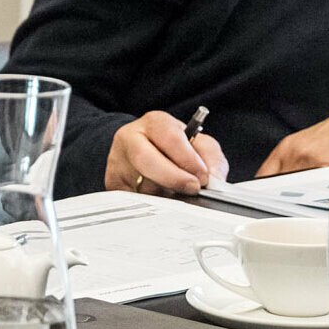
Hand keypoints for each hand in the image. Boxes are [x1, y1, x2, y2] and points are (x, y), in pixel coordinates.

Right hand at [106, 111, 229, 195]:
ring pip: (138, 183)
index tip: (203, 177)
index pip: (170, 138)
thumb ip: (211, 157)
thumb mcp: (197, 144)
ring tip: (177, 196)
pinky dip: (150, 206)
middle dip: (173, 178)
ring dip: (162, 194)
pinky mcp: (112, 184)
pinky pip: (131, 199)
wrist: (143, 151)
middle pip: (145, 158)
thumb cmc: (174, 148)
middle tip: (192, 189)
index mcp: (154, 123)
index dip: (189, 160)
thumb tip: (215, 180)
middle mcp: (130, 138)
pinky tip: (161, 202)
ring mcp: (118, 162)